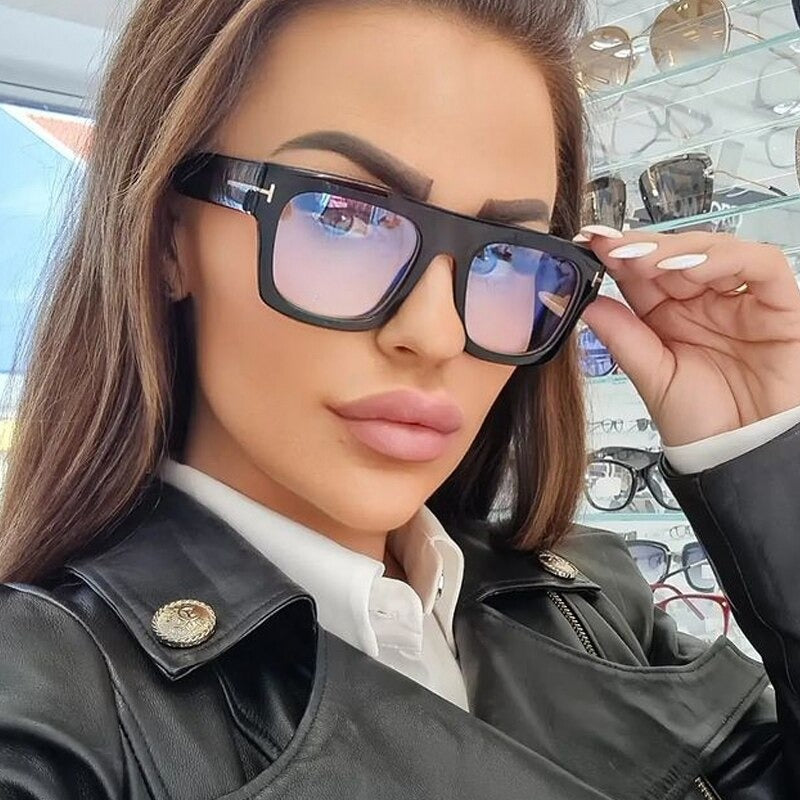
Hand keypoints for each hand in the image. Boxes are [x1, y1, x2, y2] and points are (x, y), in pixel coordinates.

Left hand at [577, 227, 799, 446]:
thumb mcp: (653, 378)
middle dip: (643, 247)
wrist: (739, 456)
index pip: (641, 272)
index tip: (589, 241)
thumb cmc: (702, 422)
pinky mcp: (777, 305)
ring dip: (679, 249)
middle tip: (614, 247)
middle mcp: (703, 302)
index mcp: (668, 316)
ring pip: (715, 249)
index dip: (617, 253)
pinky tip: (692, 269)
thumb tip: (587, 303)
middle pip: (675, 253)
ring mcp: (739, 300)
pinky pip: (761, 265)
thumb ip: (624, 339)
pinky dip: (727, 259)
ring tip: (648, 262)